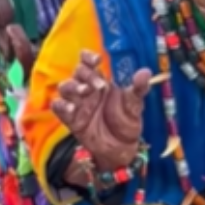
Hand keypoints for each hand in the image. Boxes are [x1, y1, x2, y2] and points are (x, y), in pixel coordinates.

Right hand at [50, 50, 151, 170]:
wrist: (121, 147)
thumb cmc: (126, 120)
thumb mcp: (135, 104)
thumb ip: (139, 88)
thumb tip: (146, 72)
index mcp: (101, 82)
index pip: (88, 63)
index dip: (88, 57)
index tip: (97, 59)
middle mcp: (87, 90)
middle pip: (78, 73)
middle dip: (86, 75)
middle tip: (100, 86)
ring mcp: (78, 103)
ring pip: (65, 86)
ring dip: (73, 86)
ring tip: (85, 92)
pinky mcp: (70, 118)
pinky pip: (58, 106)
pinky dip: (62, 105)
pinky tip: (72, 108)